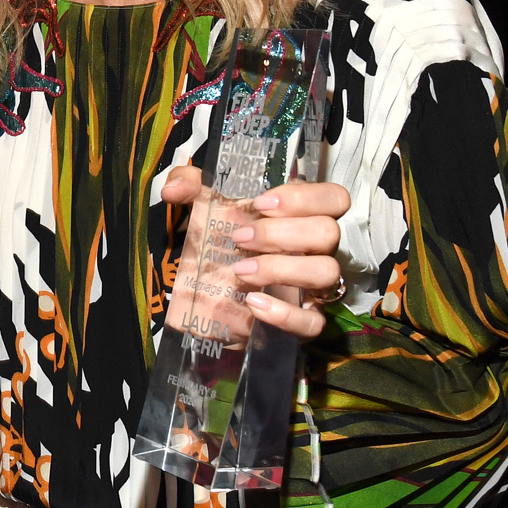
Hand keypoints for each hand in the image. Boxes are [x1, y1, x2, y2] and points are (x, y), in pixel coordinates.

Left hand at [162, 165, 349, 339]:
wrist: (210, 297)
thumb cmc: (220, 242)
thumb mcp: (203, 208)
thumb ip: (188, 185)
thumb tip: (173, 188)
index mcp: (302, 215)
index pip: (333, 197)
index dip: (304, 198)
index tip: (260, 204)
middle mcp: (317, 249)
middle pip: (328, 232)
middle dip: (282, 233)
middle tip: (240, 239)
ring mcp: (314, 286)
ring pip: (326, 272)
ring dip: (282, 269)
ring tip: (240, 271)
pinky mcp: (304, 320)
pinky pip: (313, 322)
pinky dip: (285, 314)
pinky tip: (254, 303)